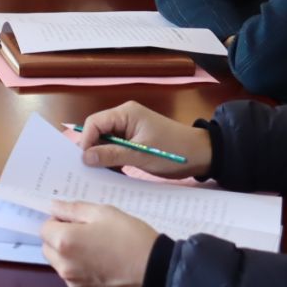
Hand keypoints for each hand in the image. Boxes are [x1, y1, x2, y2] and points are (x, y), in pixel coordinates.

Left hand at [40, 202, 159, 286]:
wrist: (157, 275)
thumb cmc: (131, 239)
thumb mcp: (104, 213)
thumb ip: (73, 209)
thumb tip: (54, 207)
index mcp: (65, 242)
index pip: (45, 228)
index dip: (58, 220)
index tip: (76, 219)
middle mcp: (64, 265)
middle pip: (48, 247)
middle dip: (60, 237)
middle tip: (85, 231)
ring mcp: (73, 282)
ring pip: (59, 263)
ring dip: (68, 253)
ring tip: (96, 246)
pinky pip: (72, 276)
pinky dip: (78, 268)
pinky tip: (101, 262)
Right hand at [72, 101, 211, 178]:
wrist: (201, 154)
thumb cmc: (173, 150)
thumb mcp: (141, 155)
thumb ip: (112, 155)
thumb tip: (85, 158)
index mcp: (125, 113)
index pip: (94, 123)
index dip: (86, 141)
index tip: (86, 161)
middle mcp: (125, 117)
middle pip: (98, 132)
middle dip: (95, 150)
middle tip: (93, 170)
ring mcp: (130, 129)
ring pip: (106, 141)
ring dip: (105, 157)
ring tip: (105, 173)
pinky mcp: (135, 140)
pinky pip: (117, 148)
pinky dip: (115, 159)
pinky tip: (116, 173)